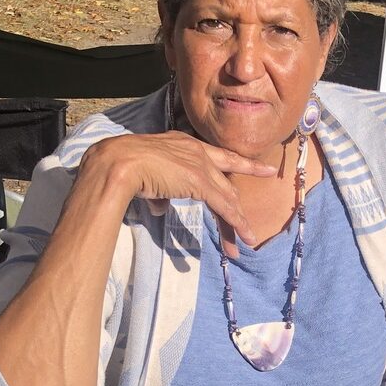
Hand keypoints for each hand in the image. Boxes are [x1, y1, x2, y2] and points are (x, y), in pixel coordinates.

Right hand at [77, 130, 276, 243]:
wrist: (119, 161)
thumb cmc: (124, 167)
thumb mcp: (147, 178)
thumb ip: (160, 192)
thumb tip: (160, 207)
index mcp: (185, 144)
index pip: (220, 158)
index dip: (245, 165)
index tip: (266, 169)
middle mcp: (198, 151)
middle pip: (225, 184)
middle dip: (236, 209)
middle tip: (245, 229)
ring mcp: (200, 165)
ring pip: (227, 198)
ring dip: (237, 222)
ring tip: (246, 242)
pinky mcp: (200, 182)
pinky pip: (223, 206)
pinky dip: (234, 222)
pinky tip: (242, 236)